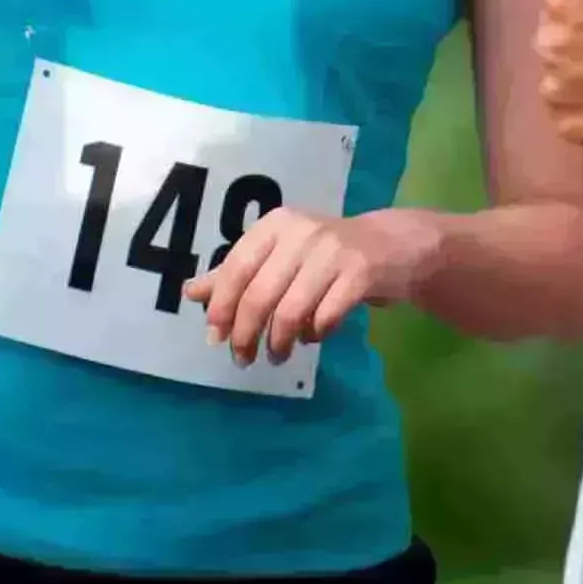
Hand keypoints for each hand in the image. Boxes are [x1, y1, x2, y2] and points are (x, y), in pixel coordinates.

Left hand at [185, 205, 438, 367]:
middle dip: (247, 333)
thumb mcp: (279, 255)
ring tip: (277, 355)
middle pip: (260, 293)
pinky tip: (312, 337)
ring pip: (292, 309)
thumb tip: (191, 293)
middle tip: (243, 358)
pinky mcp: (361, 273)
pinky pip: (326, 315)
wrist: (391, 246)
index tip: (215, 337)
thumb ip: (237, 273)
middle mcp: (302, 232)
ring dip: (279, 341)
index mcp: (275, 225)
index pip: (237, 267)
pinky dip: (314, 334)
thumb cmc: (324, 254)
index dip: (222, 305)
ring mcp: (333, 251)